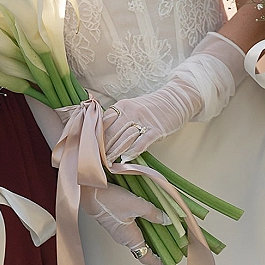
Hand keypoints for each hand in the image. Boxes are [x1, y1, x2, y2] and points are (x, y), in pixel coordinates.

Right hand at [79, 183, 167, 264]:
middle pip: (144, 248)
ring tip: (165, 227)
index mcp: (130, 239)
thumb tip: (166, 219)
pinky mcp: (116, 221)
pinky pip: (134, 228)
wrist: (88, 192)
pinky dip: (144, 225)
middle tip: (171, 242)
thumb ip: (152, 213)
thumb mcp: (135, 204)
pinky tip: (150, 215)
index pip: (145, 258)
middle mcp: (124, 238)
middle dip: (158, 246)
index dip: (158, 260)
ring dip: (152, 234)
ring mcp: (120, 230)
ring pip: (139, 237)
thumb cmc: (107, 201)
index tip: (169, 260)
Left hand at [102, 32, 245, 162]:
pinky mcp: (156, 129)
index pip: (103, 123)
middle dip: (102, 149)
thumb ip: (117, 120)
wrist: (176, 100)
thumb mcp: (131, 108)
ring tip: (107, 164)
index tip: (89, 149)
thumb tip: (102, 136)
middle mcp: (130, 112)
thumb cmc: (152, 108)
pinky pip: (141, 142)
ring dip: (114, 153)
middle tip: (95, 161)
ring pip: (124, 139)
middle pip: (111, 133)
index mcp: (122, 106)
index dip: (95, 137)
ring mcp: (144, 120)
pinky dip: (132, 151)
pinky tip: (125, 159)